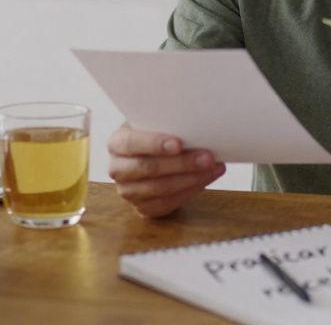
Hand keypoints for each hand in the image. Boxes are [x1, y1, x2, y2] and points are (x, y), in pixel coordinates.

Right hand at [108, 123, 225, 217]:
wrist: (153, 155)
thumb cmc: (157, 134)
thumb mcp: (155, 123)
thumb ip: (167, 122)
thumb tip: (196, 123)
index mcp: (116, 143)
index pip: (132, 143)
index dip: (155, 144)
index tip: (179, 144)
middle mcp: (117, 169)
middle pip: (148, 169)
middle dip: (182, 163)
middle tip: (208, 157)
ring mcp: (128, 192)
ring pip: (160, 189)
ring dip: (191, 178)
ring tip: (213, 167)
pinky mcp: (142, 208)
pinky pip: (167, 203)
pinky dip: (190, 191)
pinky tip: (206, 179)